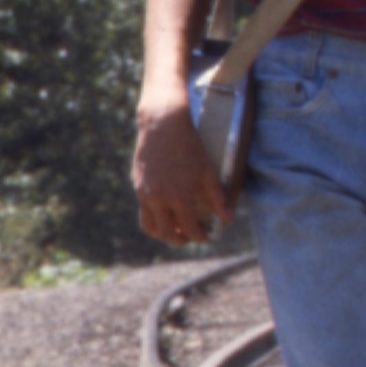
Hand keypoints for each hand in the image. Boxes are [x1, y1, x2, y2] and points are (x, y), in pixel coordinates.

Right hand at [133, 101, 230, 245]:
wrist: (163, 127)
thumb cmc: (190, 148)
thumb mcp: (209, 173)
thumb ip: (218, 198)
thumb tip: (228, 219)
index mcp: (178, 198)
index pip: (190, 228)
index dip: (200, 237)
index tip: (207, 239)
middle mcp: (158, 199)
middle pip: (166, 233)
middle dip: (180, 239)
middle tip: (191, 238)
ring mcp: (145, 194)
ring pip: (150, 226)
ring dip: (163, 234)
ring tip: (176, 231)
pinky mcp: (137, 186)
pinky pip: (143, 211)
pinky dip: (155, 219)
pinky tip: (167, 213)